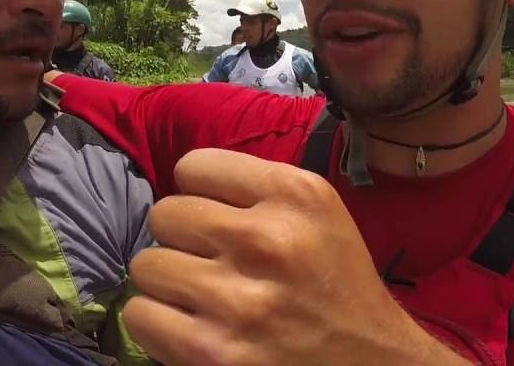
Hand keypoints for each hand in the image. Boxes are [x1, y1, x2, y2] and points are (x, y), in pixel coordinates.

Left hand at [123, 149, 467, 365]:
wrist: (372, 362)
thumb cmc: (337, 284)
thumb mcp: (317, 213)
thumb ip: (256, 191)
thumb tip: (183, 186)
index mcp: (296, 196)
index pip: (194, 166)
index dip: (199, 193)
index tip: (216, 216)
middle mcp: (266, 240)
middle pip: (165, 214)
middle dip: (182, 238)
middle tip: (208, 260)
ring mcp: (238, 301)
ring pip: (147, 265)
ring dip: (167, 282)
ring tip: (199, 295)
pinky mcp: (213, 353)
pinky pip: (141, 315)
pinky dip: (157, 322)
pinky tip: (189, 325)